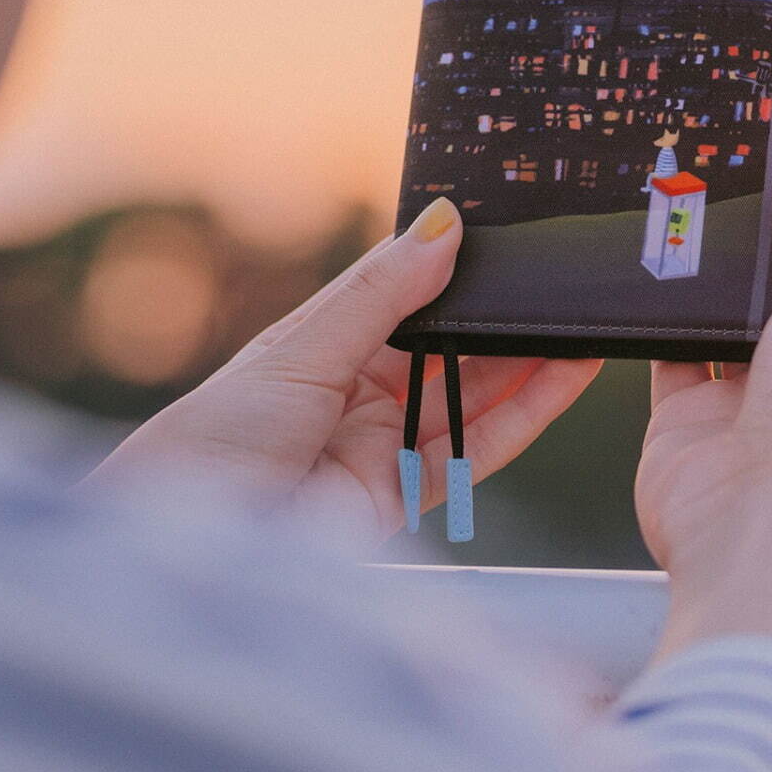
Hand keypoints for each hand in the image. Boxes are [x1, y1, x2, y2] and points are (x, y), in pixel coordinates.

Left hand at [85, 197, 601, 549]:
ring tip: (583, 325)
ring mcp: (383, 444)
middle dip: (503, 319)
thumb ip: (383, 292)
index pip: (406, 294)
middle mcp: (359, 390)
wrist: (188, 547)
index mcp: (325, 343)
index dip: (456, 269)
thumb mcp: (305, 347)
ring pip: (472, 396)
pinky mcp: (404, 497)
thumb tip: (444, 223)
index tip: (512, 240)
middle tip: (563, 284)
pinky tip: (564, 378)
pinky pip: (477, 451)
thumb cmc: (218, 436)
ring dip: (528, 363)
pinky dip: (525, 415)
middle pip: (449, 347)